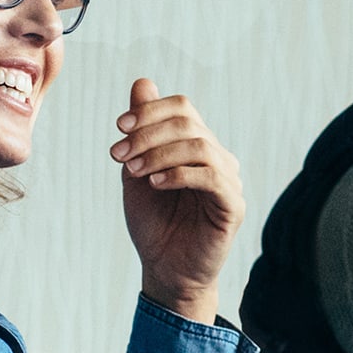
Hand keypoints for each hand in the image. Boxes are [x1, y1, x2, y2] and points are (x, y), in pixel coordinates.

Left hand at [112, 77, 244, 323]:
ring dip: (159, 153)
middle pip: (189, 123)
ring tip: (134, 172)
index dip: (150, 112)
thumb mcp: (138, 169)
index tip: (119, 128)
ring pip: (200, 146)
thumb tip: (142, 82)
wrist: (166, 271)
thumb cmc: (154, 223)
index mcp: (197, 146)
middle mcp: (218, 158)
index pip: (182, 109)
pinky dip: (179, 174)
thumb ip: (142, 131)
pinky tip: (154, 183)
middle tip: (119, 155)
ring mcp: (229, 181)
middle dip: (148, 134)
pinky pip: (211, 177)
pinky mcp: (233, 206)